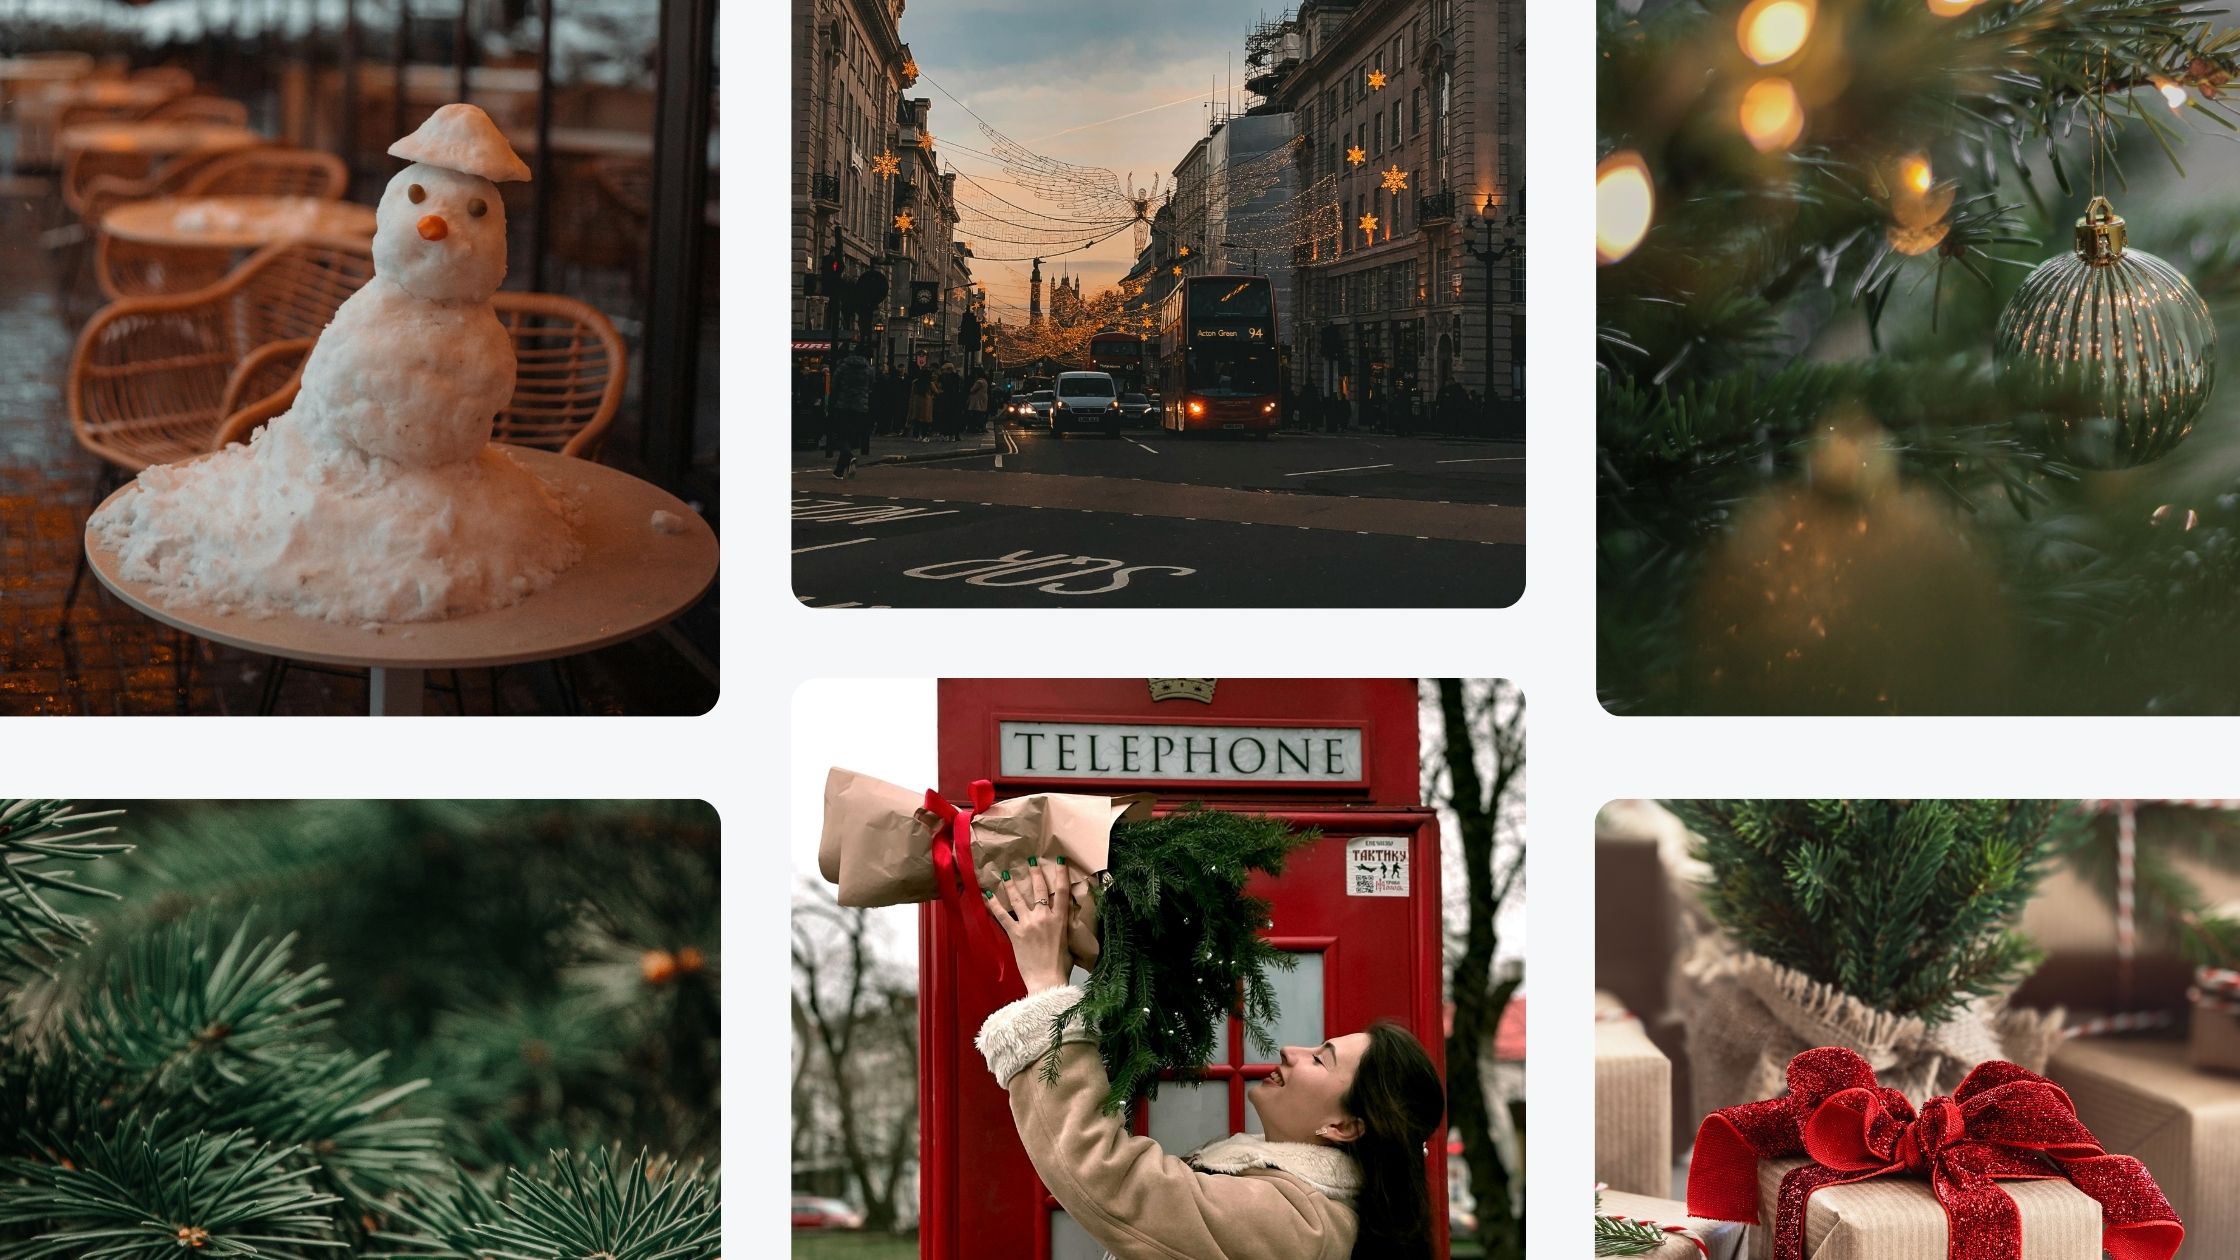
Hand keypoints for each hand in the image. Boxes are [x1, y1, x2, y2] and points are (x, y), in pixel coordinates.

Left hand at [986, 860, 1072, 994]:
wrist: (1047, 979)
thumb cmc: (1061, 965)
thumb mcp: (1069, 942)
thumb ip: (1065, 927)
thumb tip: (1064, 919)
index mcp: (1060, 919)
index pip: (1062, 891)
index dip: (1061, 874)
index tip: (1058, 860)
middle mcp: (1044, 917)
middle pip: (1039, 889)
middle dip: (1034, 873)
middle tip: (1030, 860)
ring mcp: (1028, 924)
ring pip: (1018, 899)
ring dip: (1011, 884)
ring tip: (1006, 874)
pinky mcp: (1015, 933)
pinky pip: (1002, 916)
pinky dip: (993, 905)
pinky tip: (987, 895)